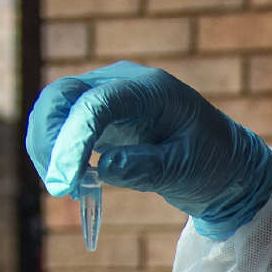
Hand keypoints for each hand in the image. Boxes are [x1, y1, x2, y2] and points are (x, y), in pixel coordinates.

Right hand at [24, 62, 271, 230]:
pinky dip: (55, 151)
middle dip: (50, 140)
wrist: (223, 162)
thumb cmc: (212, 163)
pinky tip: (71, 180)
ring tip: (68, 188)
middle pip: (62, 96)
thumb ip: (148, 168)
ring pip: (53, 110)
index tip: (64, 179)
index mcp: (153, 90)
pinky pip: (59, 125)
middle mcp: (123, 82)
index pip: (97, 103)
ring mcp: (105, 93)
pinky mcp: (95, 113)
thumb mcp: (187, 171)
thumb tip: (104, 167)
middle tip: (59, 186)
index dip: (73, 139)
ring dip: (48, 149)